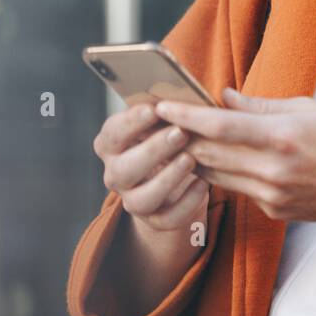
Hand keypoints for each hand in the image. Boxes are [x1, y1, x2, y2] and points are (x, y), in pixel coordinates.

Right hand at [92, 104, 207, 233]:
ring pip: (140, 200)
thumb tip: (189, 95)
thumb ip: (172, 109)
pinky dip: (186, 204)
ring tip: (191, 160)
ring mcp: (134, 200)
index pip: (111, 134)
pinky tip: (203, 185)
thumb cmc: (172, 137)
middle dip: (152, 150)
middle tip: (180, 133)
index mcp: (113, 145)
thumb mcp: (168, 121)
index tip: (154, 108)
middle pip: (123, 170)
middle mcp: (116, 174)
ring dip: (167, 179)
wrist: (177, 179)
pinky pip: (167, 219)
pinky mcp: (156, 220)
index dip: (130, 122)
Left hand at [153, 88, 315, 225]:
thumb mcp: (305, 109)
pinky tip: (225, 160)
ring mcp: (271, 194)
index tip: (163, 106)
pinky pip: (238, 188)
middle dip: (183, 136)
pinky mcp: (272, 210)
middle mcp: (272, 169)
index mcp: (281, 136)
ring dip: (198, 157)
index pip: (220, 126)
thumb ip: (259, 106)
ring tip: (182, 139)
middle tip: (162, 121)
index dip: (186, 116)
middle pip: (210, 152)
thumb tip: (223, 97)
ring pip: (217, 174)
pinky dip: (227, 173)